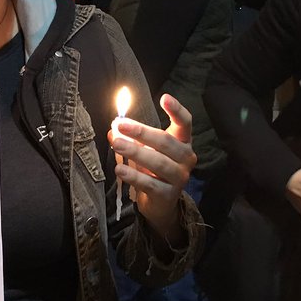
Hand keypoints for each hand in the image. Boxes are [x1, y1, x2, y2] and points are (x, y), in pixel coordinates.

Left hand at [110, 93, 197, 243]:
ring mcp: (180, 178)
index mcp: (183, 142)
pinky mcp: (168, 195)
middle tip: (121, 125)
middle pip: (166, 141)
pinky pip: (150, 183)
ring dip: (135, 152)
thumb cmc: (154, 169)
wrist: (161, 202)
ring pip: (158, 162)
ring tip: (117, 143)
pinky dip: (134, 176)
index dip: (176, 110)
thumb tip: (114, 128)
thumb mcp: (145, 150)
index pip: (185, 123)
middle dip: (142, 132)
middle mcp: (186, 158)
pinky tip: (119, 169)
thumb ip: (131, 137)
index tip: (164, 98)